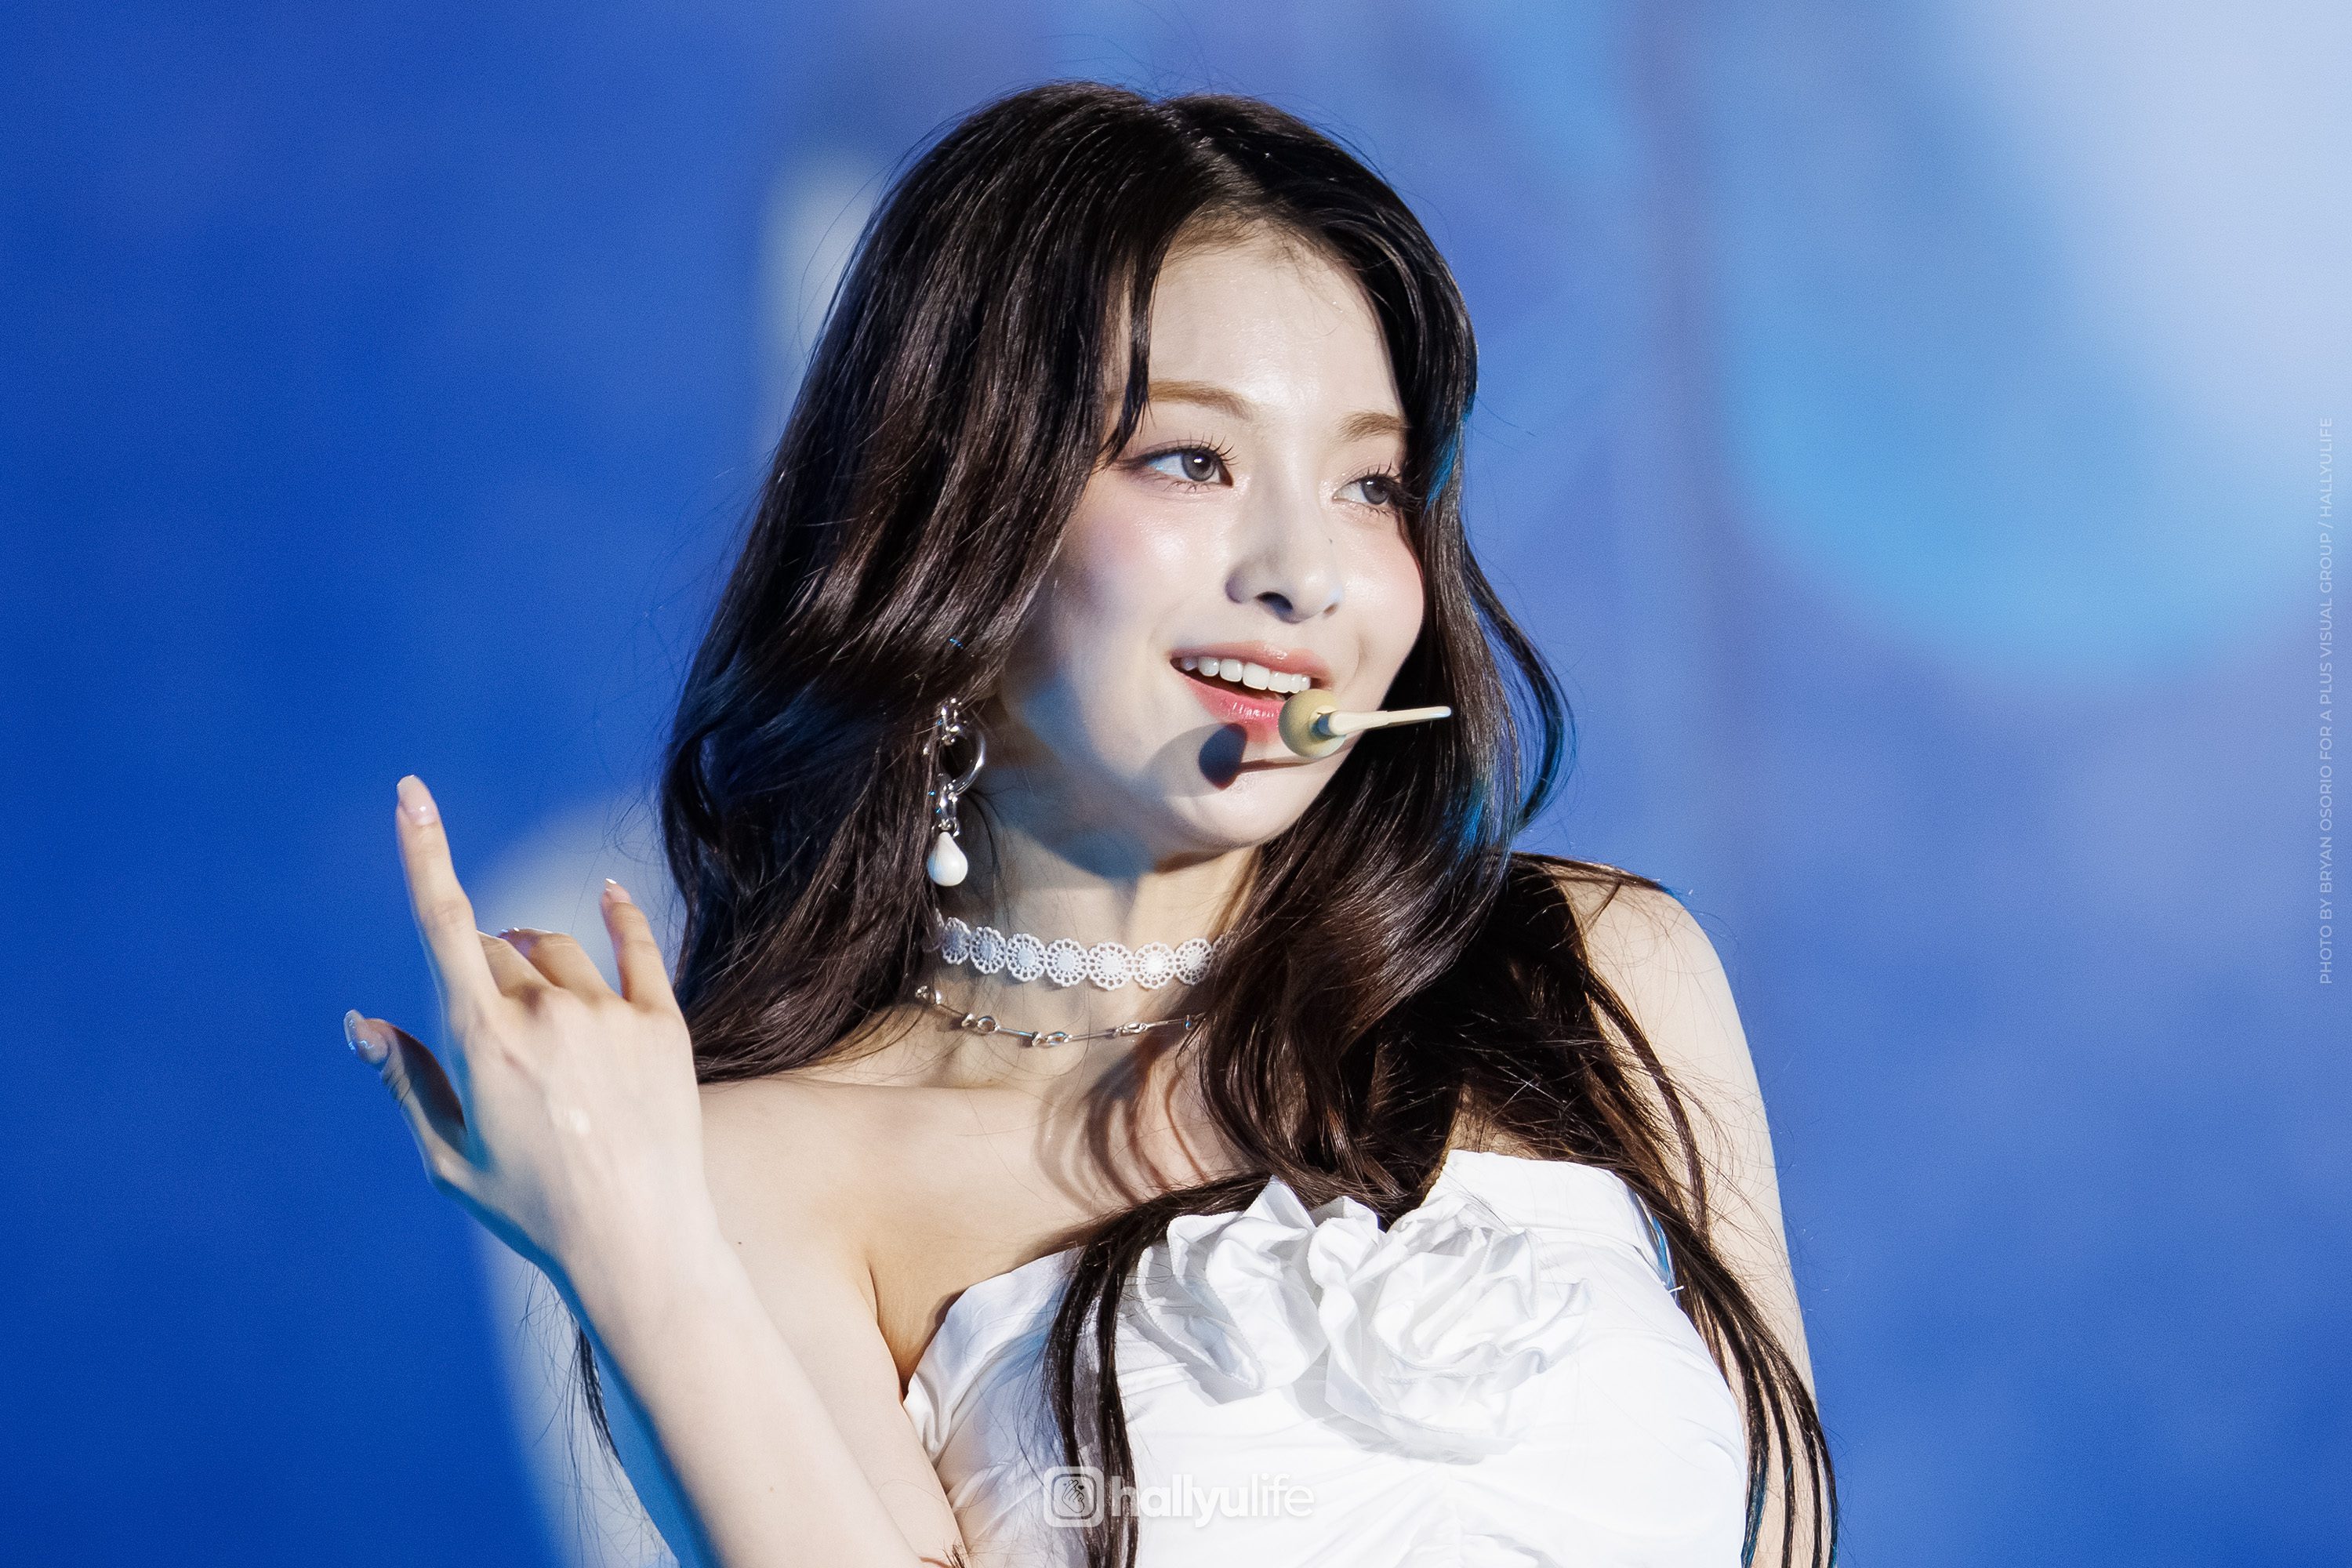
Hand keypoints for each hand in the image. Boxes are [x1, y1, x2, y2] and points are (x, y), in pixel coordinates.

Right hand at [345, 774, 712, 1295]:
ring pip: (558, 950)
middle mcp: (547, 1012)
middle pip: (497, 948)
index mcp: (482, 1041)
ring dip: (537, 962)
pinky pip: (635, 945)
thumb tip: (364, 1022)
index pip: (444, 924)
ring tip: (543, 1023)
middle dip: (484, 971)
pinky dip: (616, 916)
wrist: (639, 1242)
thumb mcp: (449, 1157)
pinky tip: (607, 895)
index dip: (425, 851)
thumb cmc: (532, 1209)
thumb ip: (407, 1080)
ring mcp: (610, 1014)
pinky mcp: (662, 1021)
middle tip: (495, 1033)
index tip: (411, 793)